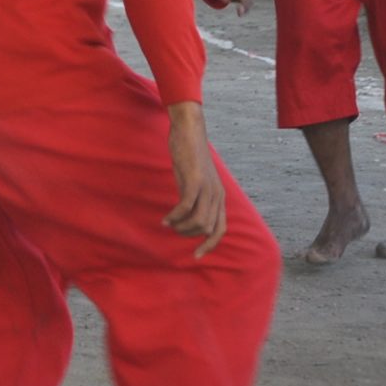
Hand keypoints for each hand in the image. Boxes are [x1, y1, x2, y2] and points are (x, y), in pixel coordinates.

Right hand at [163, 103, 226, 256]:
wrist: (189, 131)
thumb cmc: (190, 155)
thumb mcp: (197, 180)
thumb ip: (196, 197)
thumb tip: (189, 214)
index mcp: (219, 196)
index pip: (221, 229)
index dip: (210, 245)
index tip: (196, 255)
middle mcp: (217, 194)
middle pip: (208, 228)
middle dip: (189, 235)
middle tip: (175, 230)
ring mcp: (207, 188)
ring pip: (198, 221)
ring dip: (182, 227)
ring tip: (169, 224)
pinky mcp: (195, 180)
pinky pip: (185, 207)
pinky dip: (174, 217)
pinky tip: (165, 219)